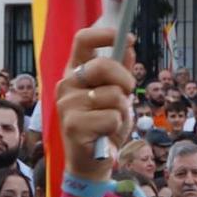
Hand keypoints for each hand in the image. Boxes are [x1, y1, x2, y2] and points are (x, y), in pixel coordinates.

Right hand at [55, 25, 136, 182]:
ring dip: (122, 110)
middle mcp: (66, 85)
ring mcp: (67, 105)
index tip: (126, 37)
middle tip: (128, 93)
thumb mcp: (116, 94)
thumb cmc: (104, 124)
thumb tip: (129, 46)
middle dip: (125, 80)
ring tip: (111, 121)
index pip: (82, 41)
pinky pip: (112, 117)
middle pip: (103, 65)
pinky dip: (117, 126)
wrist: (92, 162)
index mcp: (74, 72)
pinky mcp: (73, 125)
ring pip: (113, 95)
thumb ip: (120, 71)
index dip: (104, 34)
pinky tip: (106, 134)